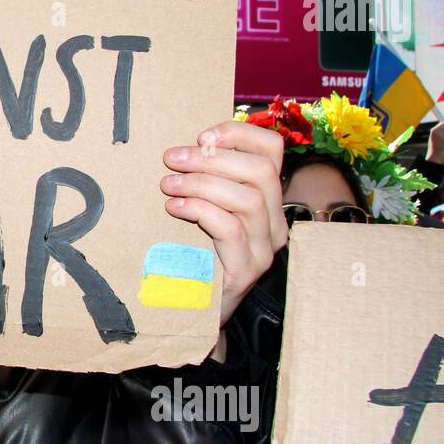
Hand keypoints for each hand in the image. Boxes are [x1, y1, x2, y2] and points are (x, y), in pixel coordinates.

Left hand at [160, 121, 288, 326]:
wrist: (195, 309)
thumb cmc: (194, 252)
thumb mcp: (204, 208)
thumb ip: (206, 179)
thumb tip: (182, 146)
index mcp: (268, 199)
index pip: (273, 150)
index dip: (239, 134)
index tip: (202, 136)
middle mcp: (275, 223)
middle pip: (260, 171)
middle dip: (211, 158)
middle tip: (171, 159)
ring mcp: (263, 250)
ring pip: (248, 199)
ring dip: (201, 183)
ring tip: (168, 184)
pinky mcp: (244, 271)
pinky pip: (231, 229)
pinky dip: (201, 210)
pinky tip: (175, 208)